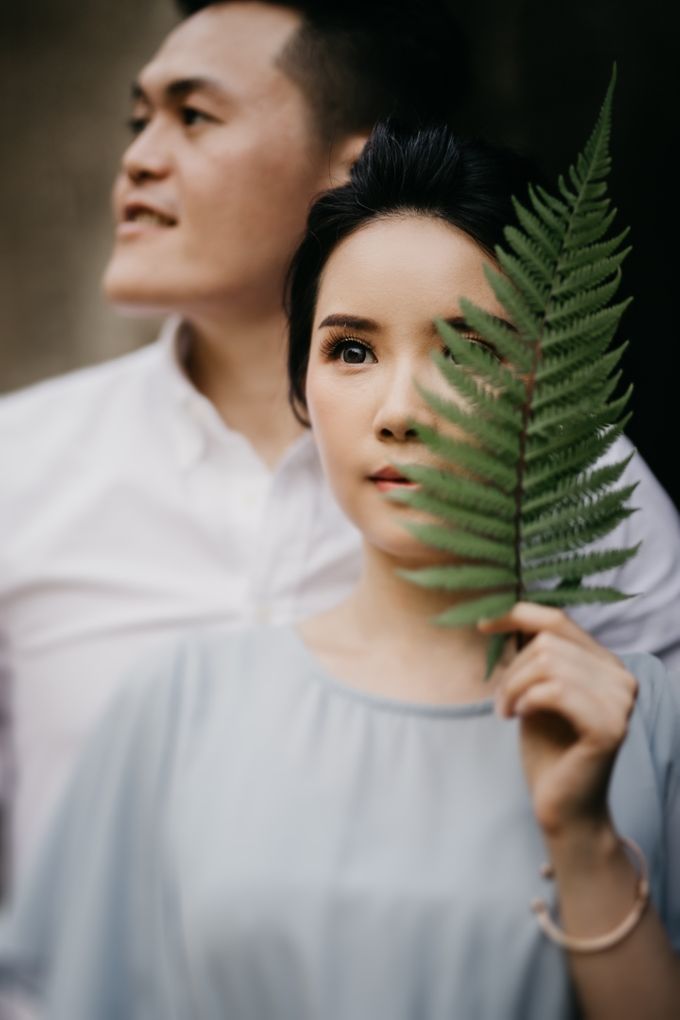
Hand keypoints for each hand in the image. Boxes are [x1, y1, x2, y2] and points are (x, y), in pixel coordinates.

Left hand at [479, 603, 637, 837]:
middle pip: (547, 643)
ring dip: (513, 687)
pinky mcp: (609, 728)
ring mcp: (620, 703)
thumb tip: (506, 614)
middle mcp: (621, 677)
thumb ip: (535, 656)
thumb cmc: (547, 748)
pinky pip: (555, 691)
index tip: (482, 625)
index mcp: (606, 663)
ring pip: (548, 665)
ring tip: (506, 711)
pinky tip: (519, 717)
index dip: (517, 615)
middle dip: (512, 670)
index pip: (558, 620)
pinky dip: (527, 700)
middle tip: (501, 703)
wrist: (562, 806)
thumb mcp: (535, 690)